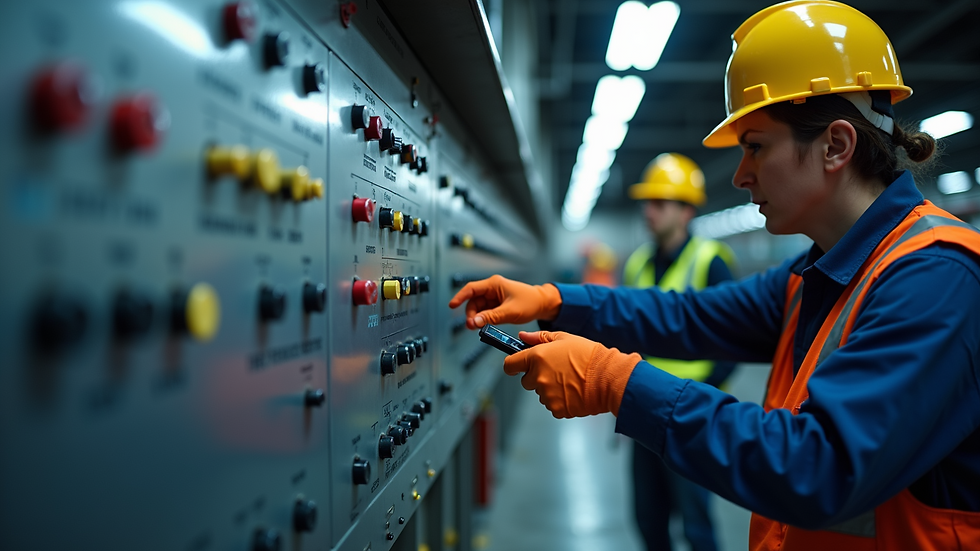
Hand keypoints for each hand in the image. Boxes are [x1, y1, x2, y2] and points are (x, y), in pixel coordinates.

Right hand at [447, 275, 561, 329]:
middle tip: (471, 326)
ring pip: (479, 307)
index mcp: (494, 284)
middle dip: (471, 313)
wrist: (543, 304)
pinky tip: (484, 325)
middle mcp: (493, 289)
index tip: (452, 306)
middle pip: (473, 301)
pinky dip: (483, 318)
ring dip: (477, 317)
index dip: (460, 297)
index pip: (471, 289)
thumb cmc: (530, 302)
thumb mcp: (509, 312)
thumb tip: (474, 322)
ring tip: (477, 327)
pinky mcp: (498, 304)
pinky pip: (486, 311)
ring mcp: (495, 297)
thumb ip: (491, 317)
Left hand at [503, 331, 641, 417]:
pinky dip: (560, 400)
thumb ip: (539, 337)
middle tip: (556, 371)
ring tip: (569, 380)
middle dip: (536, 376)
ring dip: (549, 388)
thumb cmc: (590, 356)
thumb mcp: (564, 338)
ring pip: (540, 393)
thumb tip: (522, 337)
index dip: (512, 365)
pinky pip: (552, 405)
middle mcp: (538, 376)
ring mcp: (547, 394)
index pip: (510, 364)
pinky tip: (573, 391)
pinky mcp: (556, 408)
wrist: (609, 377)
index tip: (515, 366)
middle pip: (526, 381)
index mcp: (537, 357)